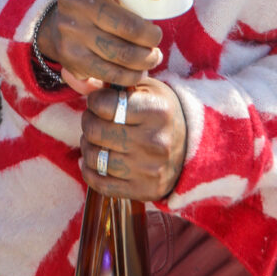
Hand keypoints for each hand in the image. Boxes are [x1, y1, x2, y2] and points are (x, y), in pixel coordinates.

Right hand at [36, 0, 163, 90]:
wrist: (58, 25)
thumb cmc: (96, 2)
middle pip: (123, 23)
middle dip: (149, 36)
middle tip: (157, 38)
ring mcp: (69, 29)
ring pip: (119, 51)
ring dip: (144, 58)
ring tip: (154, 57)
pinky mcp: (69, 55)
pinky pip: (108, 71)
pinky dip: (130, 75)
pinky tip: (140, 72)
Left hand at [79, 80, 186, 201]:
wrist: (190, 148)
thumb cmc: (160, 114)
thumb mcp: (147, 90)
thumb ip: (118, 85)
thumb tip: (86, 84)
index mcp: (157, 110)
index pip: (103, 104)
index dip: (94, 101)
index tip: (98, 102)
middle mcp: (155, 141)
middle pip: (95, 131)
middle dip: (88, 122)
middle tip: (94, 119)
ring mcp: (149, 169)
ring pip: (94, 158)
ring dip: (88, 146)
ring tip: (96, 140)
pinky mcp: (144, 190)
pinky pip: (100, 184)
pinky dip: (90, 171)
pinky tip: (95, 161)